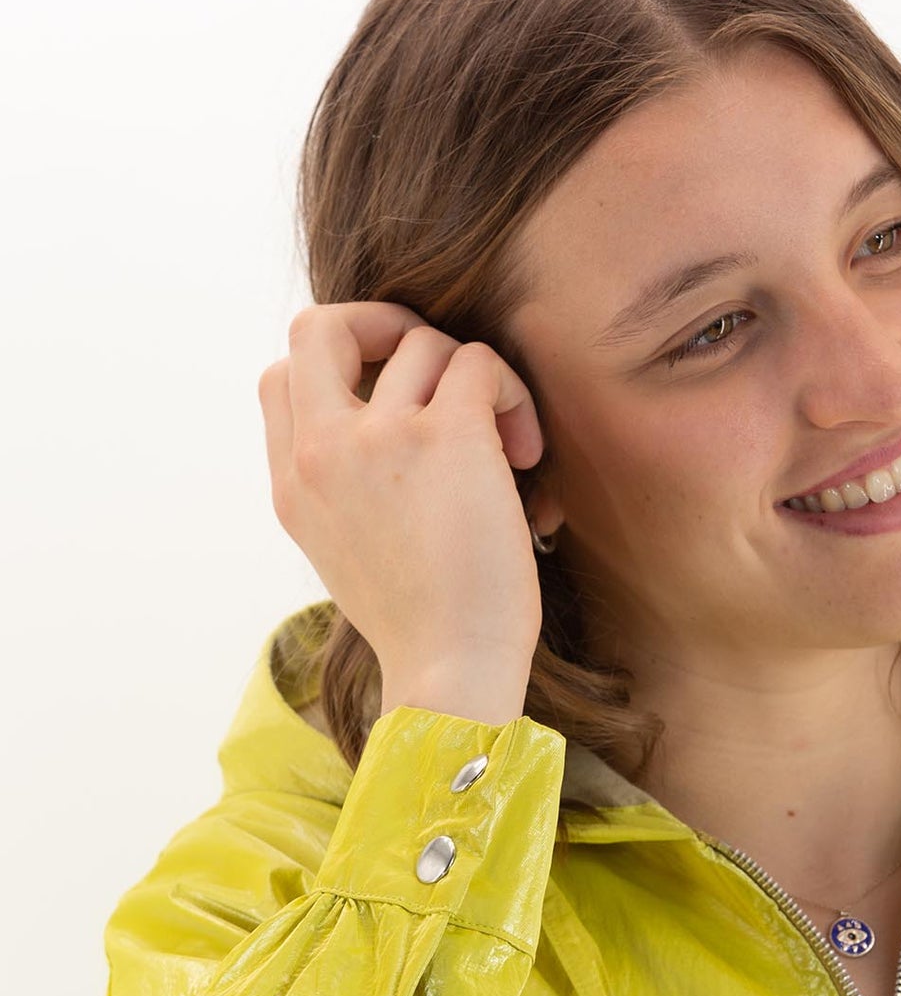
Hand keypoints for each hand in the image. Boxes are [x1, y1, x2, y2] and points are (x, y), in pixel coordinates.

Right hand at [258, 301, 548, 721]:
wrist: (453, 671)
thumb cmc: (423, 625)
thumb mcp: (348, 551)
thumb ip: (342, 485)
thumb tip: (379, 427)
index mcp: (292, 485)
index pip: (280, 376)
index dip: (342, 367)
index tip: (396, 404)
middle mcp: (320, 452)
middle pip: (319, 324)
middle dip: (384, 326)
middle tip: (438, 375)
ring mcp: (378, 438)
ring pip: (423, 342)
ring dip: (475, 377)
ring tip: (508, 443)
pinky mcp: (445, 436)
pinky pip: (478, 362)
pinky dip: (510, 391)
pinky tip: (525, 452)